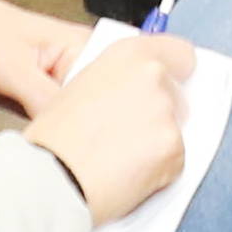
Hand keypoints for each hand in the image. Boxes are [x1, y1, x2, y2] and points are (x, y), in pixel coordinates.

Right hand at [23, 31, 199, 223]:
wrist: (51, 178)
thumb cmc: (53, 139)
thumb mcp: (78, 88)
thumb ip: (115, 84)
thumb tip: (133, 96)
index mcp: (128, 55)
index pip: (179, 53)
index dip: (175, 72)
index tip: (170, 84)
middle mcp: (153, 77)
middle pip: (177, 96)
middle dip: (159, 116)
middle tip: (127, 135)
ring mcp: (166, 114)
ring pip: (174, 132)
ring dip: (155, 145)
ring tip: (119, 159)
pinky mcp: (174, 150)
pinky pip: (174, 162)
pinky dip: (157, 172)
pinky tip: (126, 176)